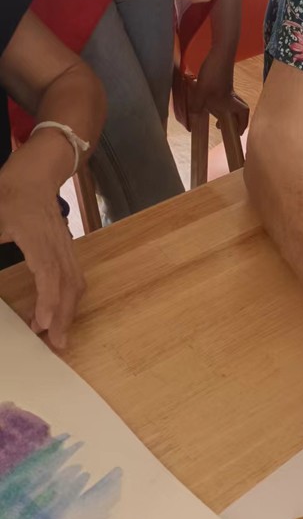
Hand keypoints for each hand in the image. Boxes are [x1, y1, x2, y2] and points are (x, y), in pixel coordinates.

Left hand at [0, 162, 84, 349]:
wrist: (35, 174)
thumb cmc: (10, 193)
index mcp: (37, 236)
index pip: (48, 273)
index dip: (47, 300)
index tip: (41, 324)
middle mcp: (57, 243)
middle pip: (68, 283)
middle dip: (64, 315)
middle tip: (56, 344)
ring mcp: (65, 245)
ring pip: (75, 281)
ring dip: (69, 310)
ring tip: (57, 335)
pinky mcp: (66, 248)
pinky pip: (74, 276)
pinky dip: (70, 298)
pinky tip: (59, 312)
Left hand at [191, 48, 248, 135]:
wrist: (219, 54)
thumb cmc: (213, 74)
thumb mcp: (201, 92)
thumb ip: (197, 107)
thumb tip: (193, 122)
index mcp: (229, 102)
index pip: (242, 115)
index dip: (242, 125)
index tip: (237, 133)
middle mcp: (231, 96)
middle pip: (240, 110)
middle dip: (235, 120)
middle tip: (222, 126)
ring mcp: (228, 88)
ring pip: (231, 103)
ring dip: (225, 111)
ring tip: (213, 117)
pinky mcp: (223, 82)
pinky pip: (224, 96)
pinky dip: (218, 102)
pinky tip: (207, 101)